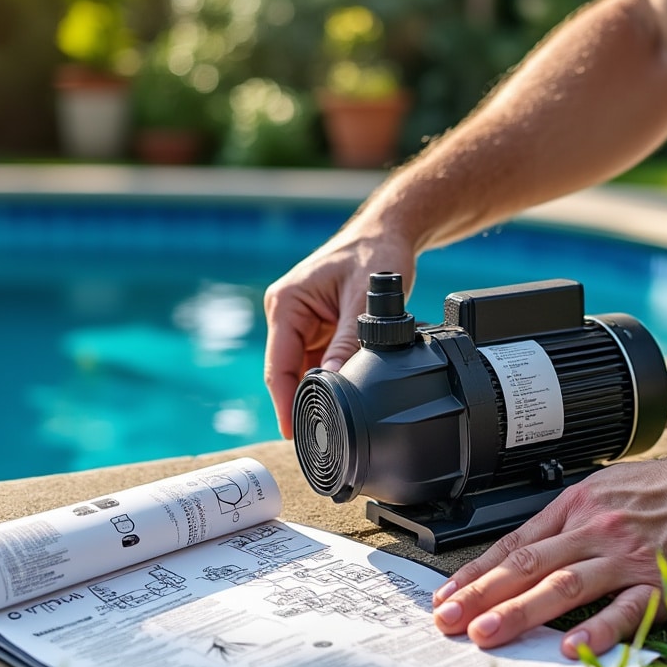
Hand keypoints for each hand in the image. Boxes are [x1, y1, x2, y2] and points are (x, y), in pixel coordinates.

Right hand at [263, 227, 415, 436]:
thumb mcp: (363, 300)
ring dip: (322, 386)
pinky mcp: (318, 329)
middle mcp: (287, 314)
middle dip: (304, 398)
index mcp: (286, 303)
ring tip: (343, 406)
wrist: (388, 235)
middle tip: (323, 431)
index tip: (292, 432)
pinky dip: (334, 375)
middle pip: (288, 372)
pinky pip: (321, 361)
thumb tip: (334, 381)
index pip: (278, 365)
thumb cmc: (374, 253)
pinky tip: (348, 387)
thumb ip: (348, 341)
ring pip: (305, 370)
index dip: (284, 402)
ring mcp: (302, 322)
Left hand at [430, 451, 666, 658]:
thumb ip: (570, 518)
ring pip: (563, 585)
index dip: (478, 573)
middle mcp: (596, 529)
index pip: (516, 542)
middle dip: (481, 595)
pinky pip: (624, 610)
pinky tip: (571, 649)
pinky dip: (596, 631)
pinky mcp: (660, 583)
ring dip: (520, 612)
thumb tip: (527, 549)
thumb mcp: (610, 486)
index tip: (448, 595)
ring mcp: (627, 557)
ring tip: (487, 634)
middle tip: (448, 620)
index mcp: (579, 505)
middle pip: (528, 564)